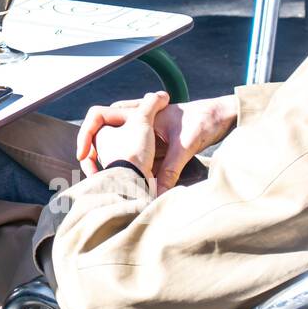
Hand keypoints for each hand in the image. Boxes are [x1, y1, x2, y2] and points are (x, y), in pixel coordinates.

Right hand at [78, 93, 237, 191]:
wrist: (223, 115)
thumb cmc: (204, 121)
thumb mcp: (185, 146)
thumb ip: (170, 170)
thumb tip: (158, 195)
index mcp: (139, 113)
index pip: (98, 116)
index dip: (86, 136)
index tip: (83, 156)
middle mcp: (139, 120)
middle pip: (105, 135)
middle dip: (97, 155)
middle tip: (93, 175)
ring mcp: (147, 131)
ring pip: (120, 145)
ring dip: (114, 161)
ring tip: (110, 183)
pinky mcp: (157, 143)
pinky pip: (137, 154)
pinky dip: (133, 167)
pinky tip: (135, 183)